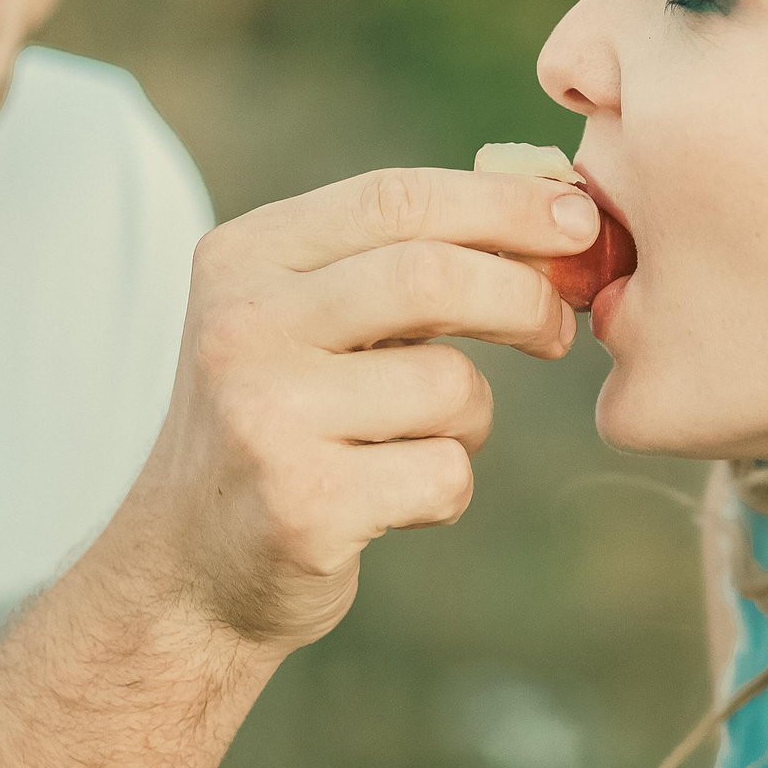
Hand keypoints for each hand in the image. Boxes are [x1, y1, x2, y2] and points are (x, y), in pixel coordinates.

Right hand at [109, 166, 601, 651]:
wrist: (188, 566)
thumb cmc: (284, 421)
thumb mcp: (305, 319)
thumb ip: (396, 260)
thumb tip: (558, 215)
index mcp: (242, 259)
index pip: (393, 200)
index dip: (502, 203)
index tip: (579, 220)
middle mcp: (242, 327)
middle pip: (431, 276)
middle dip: (522, 297)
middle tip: (556, 328)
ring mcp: (265, 417)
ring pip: (450, 384)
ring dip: (472, 416)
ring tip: (424, 439)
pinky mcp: (302, 505)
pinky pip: (444, 473)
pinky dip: (449, 486)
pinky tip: (394, 498)